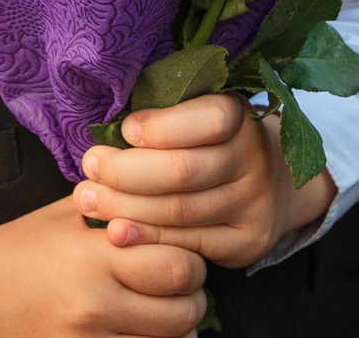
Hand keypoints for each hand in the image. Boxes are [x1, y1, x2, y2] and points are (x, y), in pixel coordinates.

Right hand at [0, 195, 203, 337]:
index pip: (177, 265)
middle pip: (183, 311)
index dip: (189, 259)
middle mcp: (94, 303)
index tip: (180, 253)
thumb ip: (116, 206)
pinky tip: (138, 329)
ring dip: (174, 328)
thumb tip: (167, 194)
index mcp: (91, 255)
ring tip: (160, 310)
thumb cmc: (18, 249)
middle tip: (179, 286)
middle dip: (190, 297)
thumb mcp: (65, 215)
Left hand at [77, 92, 329, 268]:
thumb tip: (105, 128)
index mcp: (239, 116)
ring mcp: (254, 203)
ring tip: (88, 200)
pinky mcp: (247, 241)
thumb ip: (161, 117)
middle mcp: (254, 159)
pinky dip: (146, 238)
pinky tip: (116, 232)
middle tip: (90, 168)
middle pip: (182, 170)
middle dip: (125, 172)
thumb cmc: (208, 141)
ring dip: (125, 207)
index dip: (159, 127)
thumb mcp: (195, 115)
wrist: (270, 185)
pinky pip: (188, 244)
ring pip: (179, 211)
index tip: (122, 131)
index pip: (206, 119)